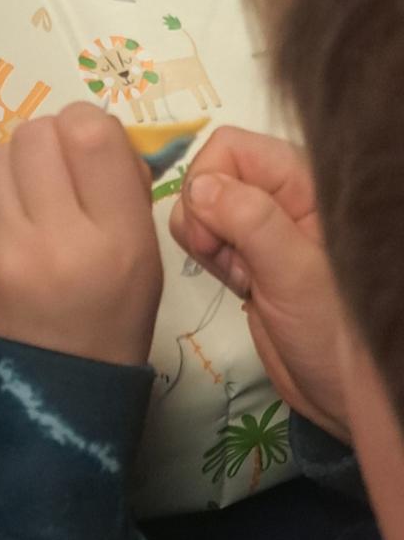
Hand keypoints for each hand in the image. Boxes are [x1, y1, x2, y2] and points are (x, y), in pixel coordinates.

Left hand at [0, 103, 163, 366]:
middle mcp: (56, 240)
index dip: (90, 125)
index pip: (91, 134)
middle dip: (53, 139)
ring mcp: (1, 249)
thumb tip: (92, 128)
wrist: (52, 392)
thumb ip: (123, 183)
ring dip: (21, 161)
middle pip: (38, 133)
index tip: (92, 145)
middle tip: (62, 169)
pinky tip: (9, 214)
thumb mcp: (144, 253)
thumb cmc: (110, 317)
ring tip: (35, 195)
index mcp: (116, 240)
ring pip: (0, 153)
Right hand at [170, 127, 349, 441]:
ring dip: (207, 241)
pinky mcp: (249, 256)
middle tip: (231, 261)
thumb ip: (249, 220)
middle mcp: (280, 194)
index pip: (229, 147)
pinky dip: (210, 260)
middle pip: (210, 173)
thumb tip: (197, 186)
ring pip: (203, 206)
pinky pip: (208, 238)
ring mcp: (263, 226)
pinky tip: (241, 286)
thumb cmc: (333, 331)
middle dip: (204, 216)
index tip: (214, 234)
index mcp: (302, 180)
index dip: (209, 182)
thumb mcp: (295, 271)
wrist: (342, 393)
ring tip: (243, 277)